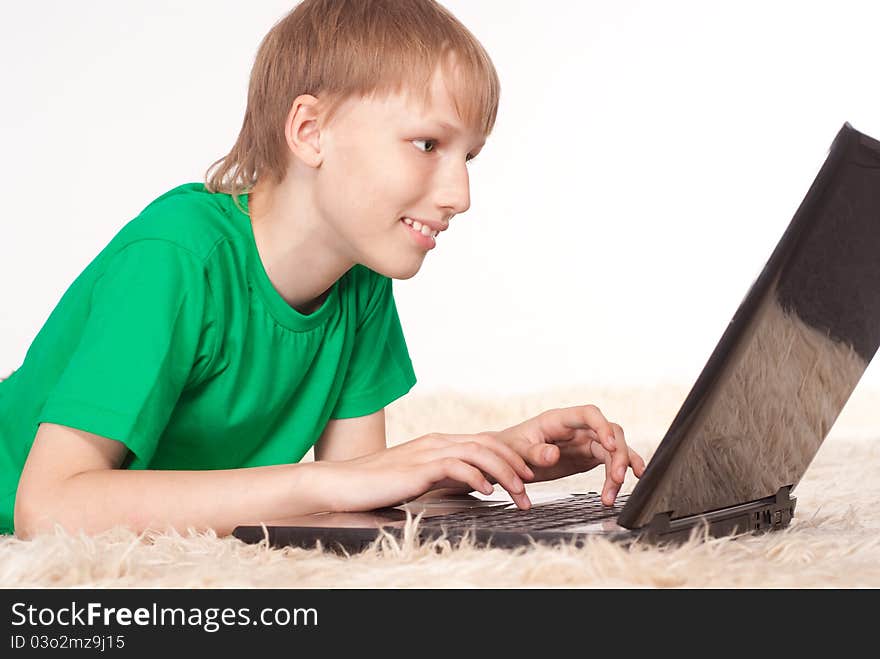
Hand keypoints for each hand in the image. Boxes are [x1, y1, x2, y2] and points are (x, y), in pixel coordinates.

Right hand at [326, 432, 535, 511]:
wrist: (341, 483)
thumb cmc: (377, 485)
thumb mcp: (419, 479)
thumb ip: (444, 477)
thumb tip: (472, 485)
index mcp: (437, 443)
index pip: (483, 442)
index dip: (509, 456)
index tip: (527, 476)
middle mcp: (435, 442)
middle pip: (487, 443)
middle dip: (515, 463)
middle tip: (531, 486)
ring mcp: (426, 452)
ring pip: (478, 452)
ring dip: (504, 472)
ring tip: (518, 492)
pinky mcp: (417, 467)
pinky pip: (455, 466)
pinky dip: (476, 477)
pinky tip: (487, 491)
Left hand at [489, 405, 646, 505]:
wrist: (506, 459)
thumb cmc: (510, 448)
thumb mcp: (517, 450)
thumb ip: (534, 452)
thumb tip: (552, 455)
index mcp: (559, 420)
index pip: (589, 414)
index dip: (603, 427)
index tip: (610, 445)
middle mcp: (577, 428)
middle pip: (609, 433)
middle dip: (618, 454)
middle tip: (617, 478)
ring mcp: (585, 441)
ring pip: (613, 449)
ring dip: (619, 469)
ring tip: (612, 495)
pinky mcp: (588, 456)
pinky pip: (610, 460)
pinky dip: (620, 470)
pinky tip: (627, 482)